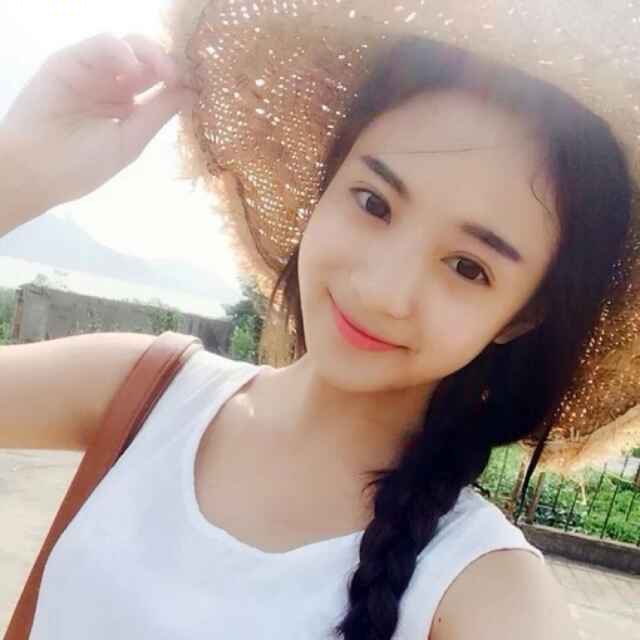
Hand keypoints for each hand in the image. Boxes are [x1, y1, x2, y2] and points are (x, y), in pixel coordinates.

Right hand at [1, 32, 197, 210]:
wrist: (36, 171)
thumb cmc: (82, 164)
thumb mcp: (129, 140)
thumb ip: (158, 113)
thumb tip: (191, 93)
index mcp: (126, 104)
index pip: (158, 81)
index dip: (179, 80)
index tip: (199, 87)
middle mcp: (111, 84)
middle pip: (147, 60)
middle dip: (170, 64)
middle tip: (183, 78)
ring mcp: (91, 71)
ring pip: (127, 46)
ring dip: (151, 55)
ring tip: (165, 73)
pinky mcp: (70, 61)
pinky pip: (100, 44)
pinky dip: (120, 50)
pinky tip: (133, 67)